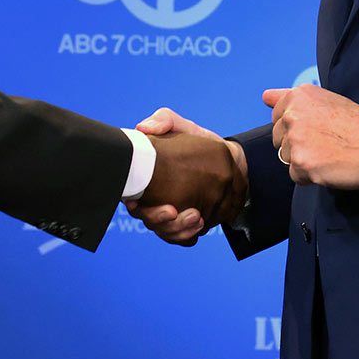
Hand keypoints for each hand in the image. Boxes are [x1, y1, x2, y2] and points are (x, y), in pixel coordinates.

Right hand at [126, 108, 246, 246]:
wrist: (227, 159)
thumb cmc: (197, 141)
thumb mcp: (182, 126)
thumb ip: (164, 120)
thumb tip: (143, 128)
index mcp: (145, 179)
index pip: (130, 197)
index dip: (132, 205)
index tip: (137, 204)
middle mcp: (152, 200)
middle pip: (147, 219)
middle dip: (158, 220)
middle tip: (173, 211)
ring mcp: (169, 214)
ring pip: (165, 232)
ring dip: (177, 230)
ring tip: (196, 218)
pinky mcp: (186, 223)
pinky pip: (182, 238)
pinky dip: (188, 236)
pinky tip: (199, 226)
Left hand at [264, 85, 358, 188]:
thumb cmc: (357, 123)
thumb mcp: (323, 99)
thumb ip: (289, 98)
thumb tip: (264, 96)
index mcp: (296, 97)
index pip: (276, 118)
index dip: (297, 128)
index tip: (319, 128)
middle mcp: (292, 115)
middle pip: (278, 140)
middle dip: (297, 145)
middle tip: (326, 143)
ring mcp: (295, 140)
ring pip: (286, 159)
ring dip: (304, 161)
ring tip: (329, 154)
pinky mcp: (302, 163)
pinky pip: (296, 176)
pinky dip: (311, 177)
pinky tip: (330, 167)